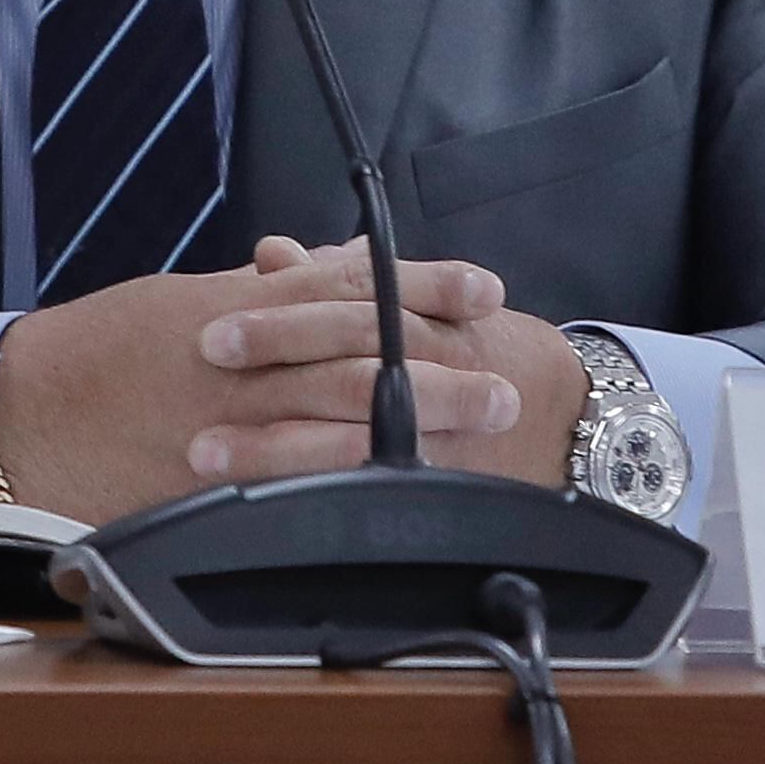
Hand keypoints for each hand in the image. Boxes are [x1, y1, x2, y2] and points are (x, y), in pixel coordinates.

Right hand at [0, 240, 529, 523]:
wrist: (29, 408)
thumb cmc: (108, 348)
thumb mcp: (187, 299)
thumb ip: (258, 292)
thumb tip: (316, 264)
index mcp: (244, 303)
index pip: (351, 283)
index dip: (423, 283)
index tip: (484, 287)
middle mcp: (246, 353)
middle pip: (361, 352)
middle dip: (440, 365)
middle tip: (504, 381)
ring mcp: (233, 413)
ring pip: (338, 412)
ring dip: (417, 422)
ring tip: (479, 429)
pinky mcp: (214, 468)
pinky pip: (292, 467)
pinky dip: (346, 472)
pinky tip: (396, 481)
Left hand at [192, 237, 587, 490]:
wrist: (559, 412)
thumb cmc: (478, 343)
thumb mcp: (423, 296)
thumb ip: (344, 276)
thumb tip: (271, 253)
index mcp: (423, 317)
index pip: (349, 307)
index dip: (280, 317)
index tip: (213, 324)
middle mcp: (428, 370)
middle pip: (345, 361)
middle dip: (275, 362)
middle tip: (206, 364)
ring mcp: (426, 434)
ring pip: (345, 438)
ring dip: (272, 447)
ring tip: (204, 454)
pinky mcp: (423, 485)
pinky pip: (365, 492)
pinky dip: (314, 498)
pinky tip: (261, 510)